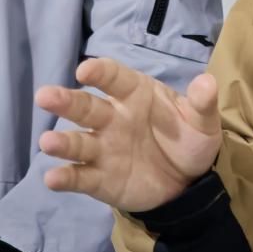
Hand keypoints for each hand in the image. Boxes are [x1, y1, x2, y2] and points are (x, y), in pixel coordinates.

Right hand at [35, 57, 221, 211]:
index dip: (99, 72)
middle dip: (66, 101)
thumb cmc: (188, 139)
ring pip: (78, 142)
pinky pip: (80, 177)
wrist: (187, 182)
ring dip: (62, 142)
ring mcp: (103, 148)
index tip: (85, 70)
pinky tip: (53, 178)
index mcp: (135, 94)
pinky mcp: (100, 179)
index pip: (114, 78)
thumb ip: (202, 102)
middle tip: (45, 96)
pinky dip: (66, 178)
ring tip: (47, 142)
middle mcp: (113, 118)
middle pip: (86, 107)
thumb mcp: (203, 121)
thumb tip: (207, 82)